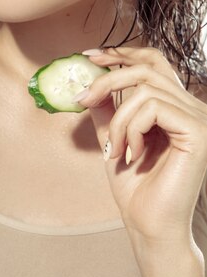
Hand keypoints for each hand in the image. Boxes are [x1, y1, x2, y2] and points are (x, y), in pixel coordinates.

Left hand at [78, 47, 206, 243]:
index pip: (154, 61)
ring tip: (115, 149)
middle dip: (107, 80)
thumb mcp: (114, 135)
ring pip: (144, 90)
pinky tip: (131, 154)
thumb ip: (107, 107)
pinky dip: (131, 128)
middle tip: (82, 98)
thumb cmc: (134, 186)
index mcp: (177, 105)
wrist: (148, 225)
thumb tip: (90, 79)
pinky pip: (152, 108)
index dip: (122, 52)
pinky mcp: (198, 132)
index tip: (90, 56)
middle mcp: (193, 107)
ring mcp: (199, 118)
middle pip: (146, 69)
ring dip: (118, 119)